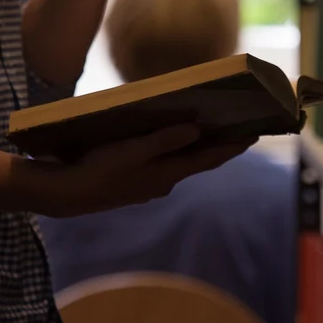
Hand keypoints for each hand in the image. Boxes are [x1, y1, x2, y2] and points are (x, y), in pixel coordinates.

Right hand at [31, 124, 254, 217]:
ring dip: (196, 148)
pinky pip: (164, 164)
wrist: (68, 195)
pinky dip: (175, 152)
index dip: (231, 147)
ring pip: (180, 163)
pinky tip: (171, 142)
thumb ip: (164, 141)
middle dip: (218, 146)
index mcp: (167, 174)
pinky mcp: (134, 182)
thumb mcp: (132, 151)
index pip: (207, 159)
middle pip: (197, 161)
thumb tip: (196, 130)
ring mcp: (149, 185)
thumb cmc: (99, 169)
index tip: (254, 134)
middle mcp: (163, 182)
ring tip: (210, 130)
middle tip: (239, 128)